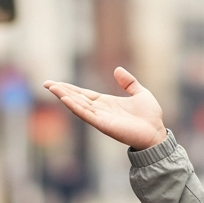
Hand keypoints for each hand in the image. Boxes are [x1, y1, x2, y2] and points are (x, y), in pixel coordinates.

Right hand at [44, 68, 168, 150]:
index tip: (56, 83)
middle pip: (77, 99)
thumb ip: (128, 82)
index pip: (83, 94)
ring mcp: (101, 118)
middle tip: (46, 84)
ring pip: (78, 106)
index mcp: (106, 103)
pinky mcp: (104, 125)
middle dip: (62, 91)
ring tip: (53, 88)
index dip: (70, 88)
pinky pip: (87, 115)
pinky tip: (66, 100)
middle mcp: (100, 110)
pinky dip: (76, 107)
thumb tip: (117, 69)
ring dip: (65, 97)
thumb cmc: (150, 116)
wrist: (157, 133)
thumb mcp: (140, 93)